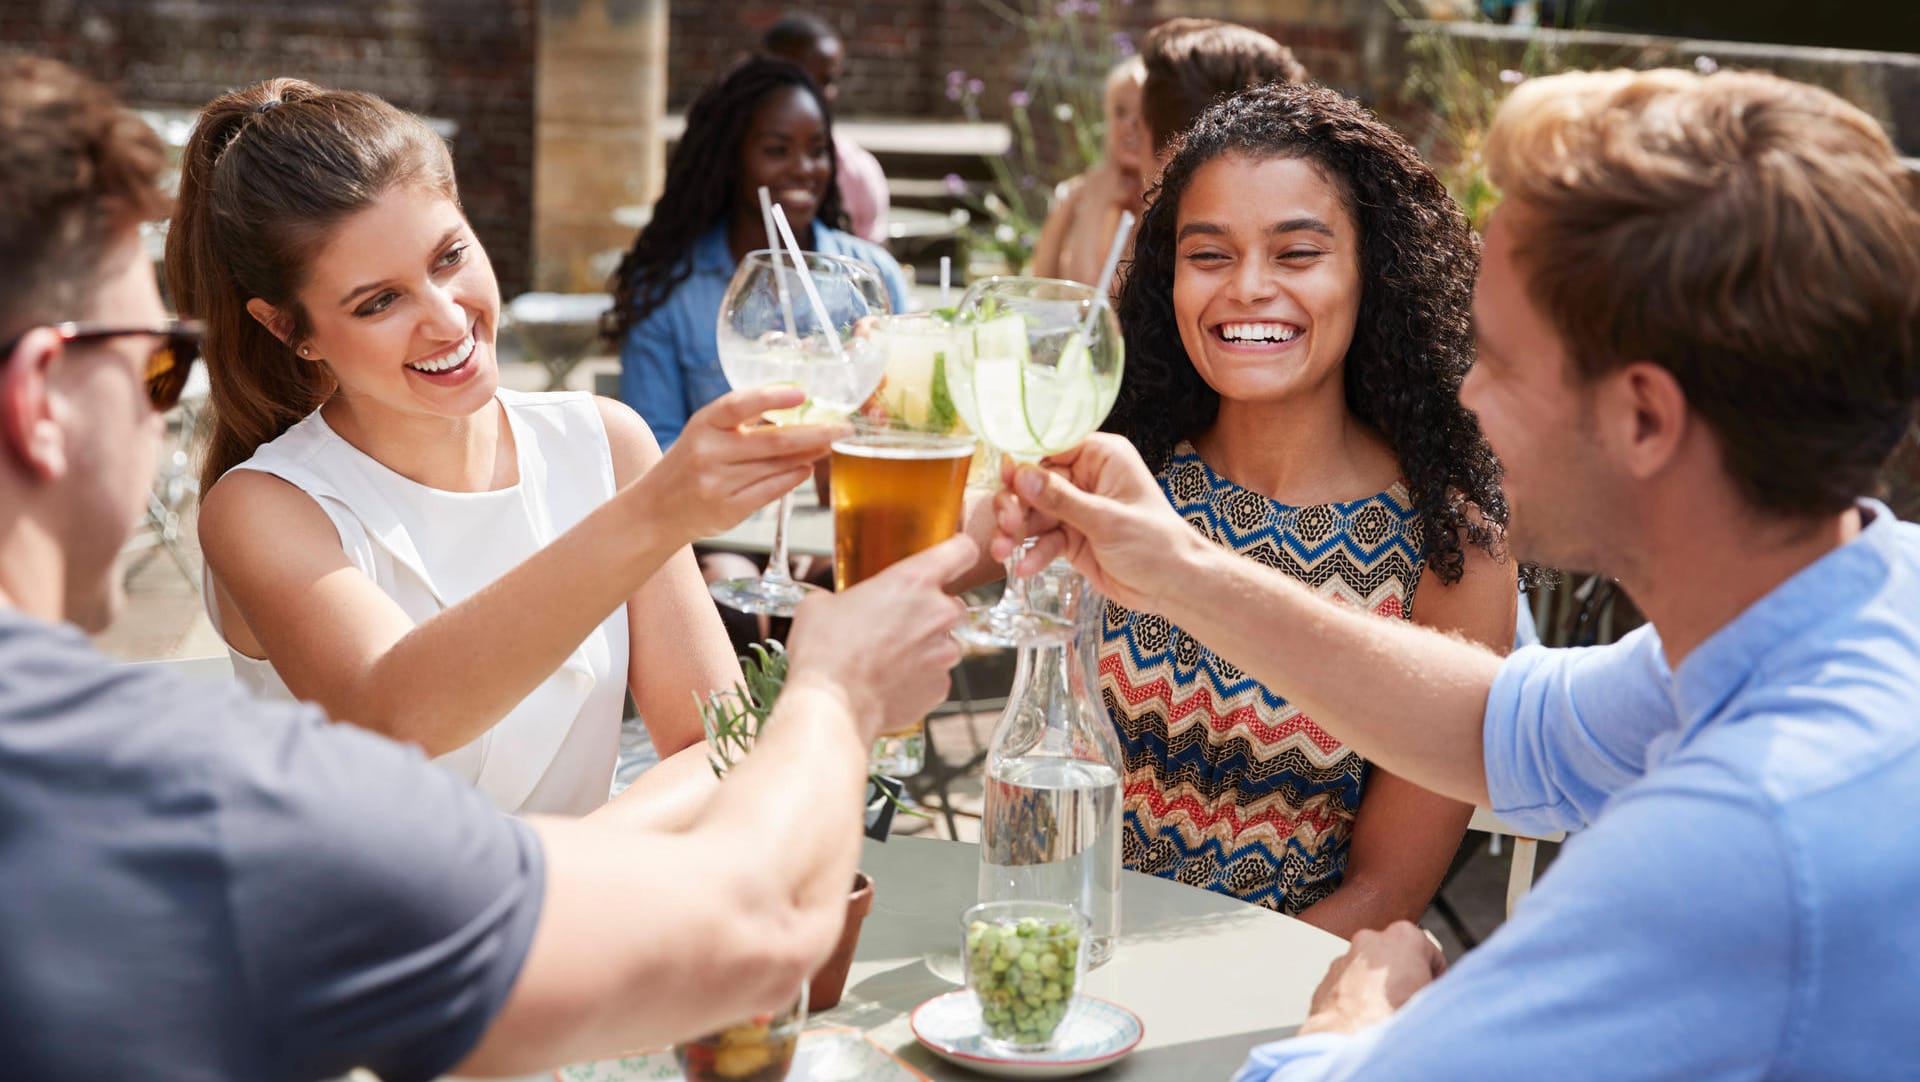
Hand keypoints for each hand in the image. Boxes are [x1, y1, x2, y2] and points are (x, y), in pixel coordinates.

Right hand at [641, 387, 847, 542]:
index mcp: (702, 425)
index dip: (771, 396)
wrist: (655, 511)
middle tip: (844, 427)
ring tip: (829, 444)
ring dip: (809, 455)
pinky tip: (807, 468)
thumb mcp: (705, 433)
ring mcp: (717, 483)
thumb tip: (798, 409)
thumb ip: (741, 422)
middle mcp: (708, 453)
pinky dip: (793, 478)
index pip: (737, 404)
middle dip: (815, 433)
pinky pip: (771, 491)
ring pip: (776, 466)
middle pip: (772, 441)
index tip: (802, 392)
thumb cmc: (690, 464)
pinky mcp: (727, 510)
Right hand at [784, 534, 977, 741]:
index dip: (958, 552)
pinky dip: (920, 678)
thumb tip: (834, 604)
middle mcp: (938, 614)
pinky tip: (890, 682)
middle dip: (931, 613)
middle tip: (898, 624)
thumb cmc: (825, 651)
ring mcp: (944, 653)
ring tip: (888, 659)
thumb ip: (842, 596)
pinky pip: (937, 676)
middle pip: (953, 604)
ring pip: (945, 643)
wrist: (832, 705)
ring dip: (925, 648)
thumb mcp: (820, 605)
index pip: (962, 550)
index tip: (952, 558)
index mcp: (914, 581)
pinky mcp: (941, 687)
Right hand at [989, 434, 1204, 613]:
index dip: (1024, 460)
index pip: (1052, 446)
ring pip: (1032, 512)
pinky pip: (1042, 539)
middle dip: (1015, 503)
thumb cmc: (1156, 544)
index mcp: (1101, 457)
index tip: (1004, 477)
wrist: (1173, 586)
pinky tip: (1025, 568)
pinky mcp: (1070, 537)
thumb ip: (1061, 499)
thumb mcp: (1106, 520)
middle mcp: (1085, 478)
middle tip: (1007, 524)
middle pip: (1033, 482)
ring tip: (1002, 550)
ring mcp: (1075, 509)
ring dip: (1015, 531)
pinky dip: (1032, 552)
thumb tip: (1022, 475)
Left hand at [1299, 921, 1446, 1035]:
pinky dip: (1358, 1001)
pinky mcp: (1326, 980)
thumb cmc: (1392, 1022)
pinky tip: (1367, 1021)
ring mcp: (1344, 959)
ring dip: (1380, 990)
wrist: (1347, 1046)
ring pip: (1371, 972)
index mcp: (1404, 937)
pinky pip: (1349, 988)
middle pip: (1398, 959)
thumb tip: (1443, 995)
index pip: (1432, 954)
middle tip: (1412, 1006)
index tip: (1434, 994)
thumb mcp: (1437, 1000)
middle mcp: (1369, 941)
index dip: (1437, 979)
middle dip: (1406, 980)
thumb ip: (1442, 987)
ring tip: (1388, 1017)